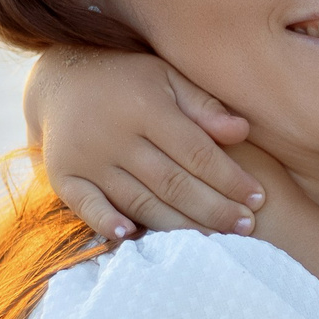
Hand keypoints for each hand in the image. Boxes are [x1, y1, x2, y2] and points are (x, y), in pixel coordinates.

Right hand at [23, 48, 263, 236]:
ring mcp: (87, 158)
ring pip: (139, 200)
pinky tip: (130, 236)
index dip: (230, 178)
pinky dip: (106, 222)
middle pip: (172, 182)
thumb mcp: (167, 77)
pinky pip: (85, 205)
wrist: (60, 77)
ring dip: (178, 225)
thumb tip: (242, 132)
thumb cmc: (129, 79)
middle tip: (245, 228)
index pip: (196, 152)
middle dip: (213, 208)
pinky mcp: (65, 175)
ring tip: (213, 241)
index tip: (257, 199)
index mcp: (146, 107)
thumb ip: (204, 105)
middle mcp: (115, 135)